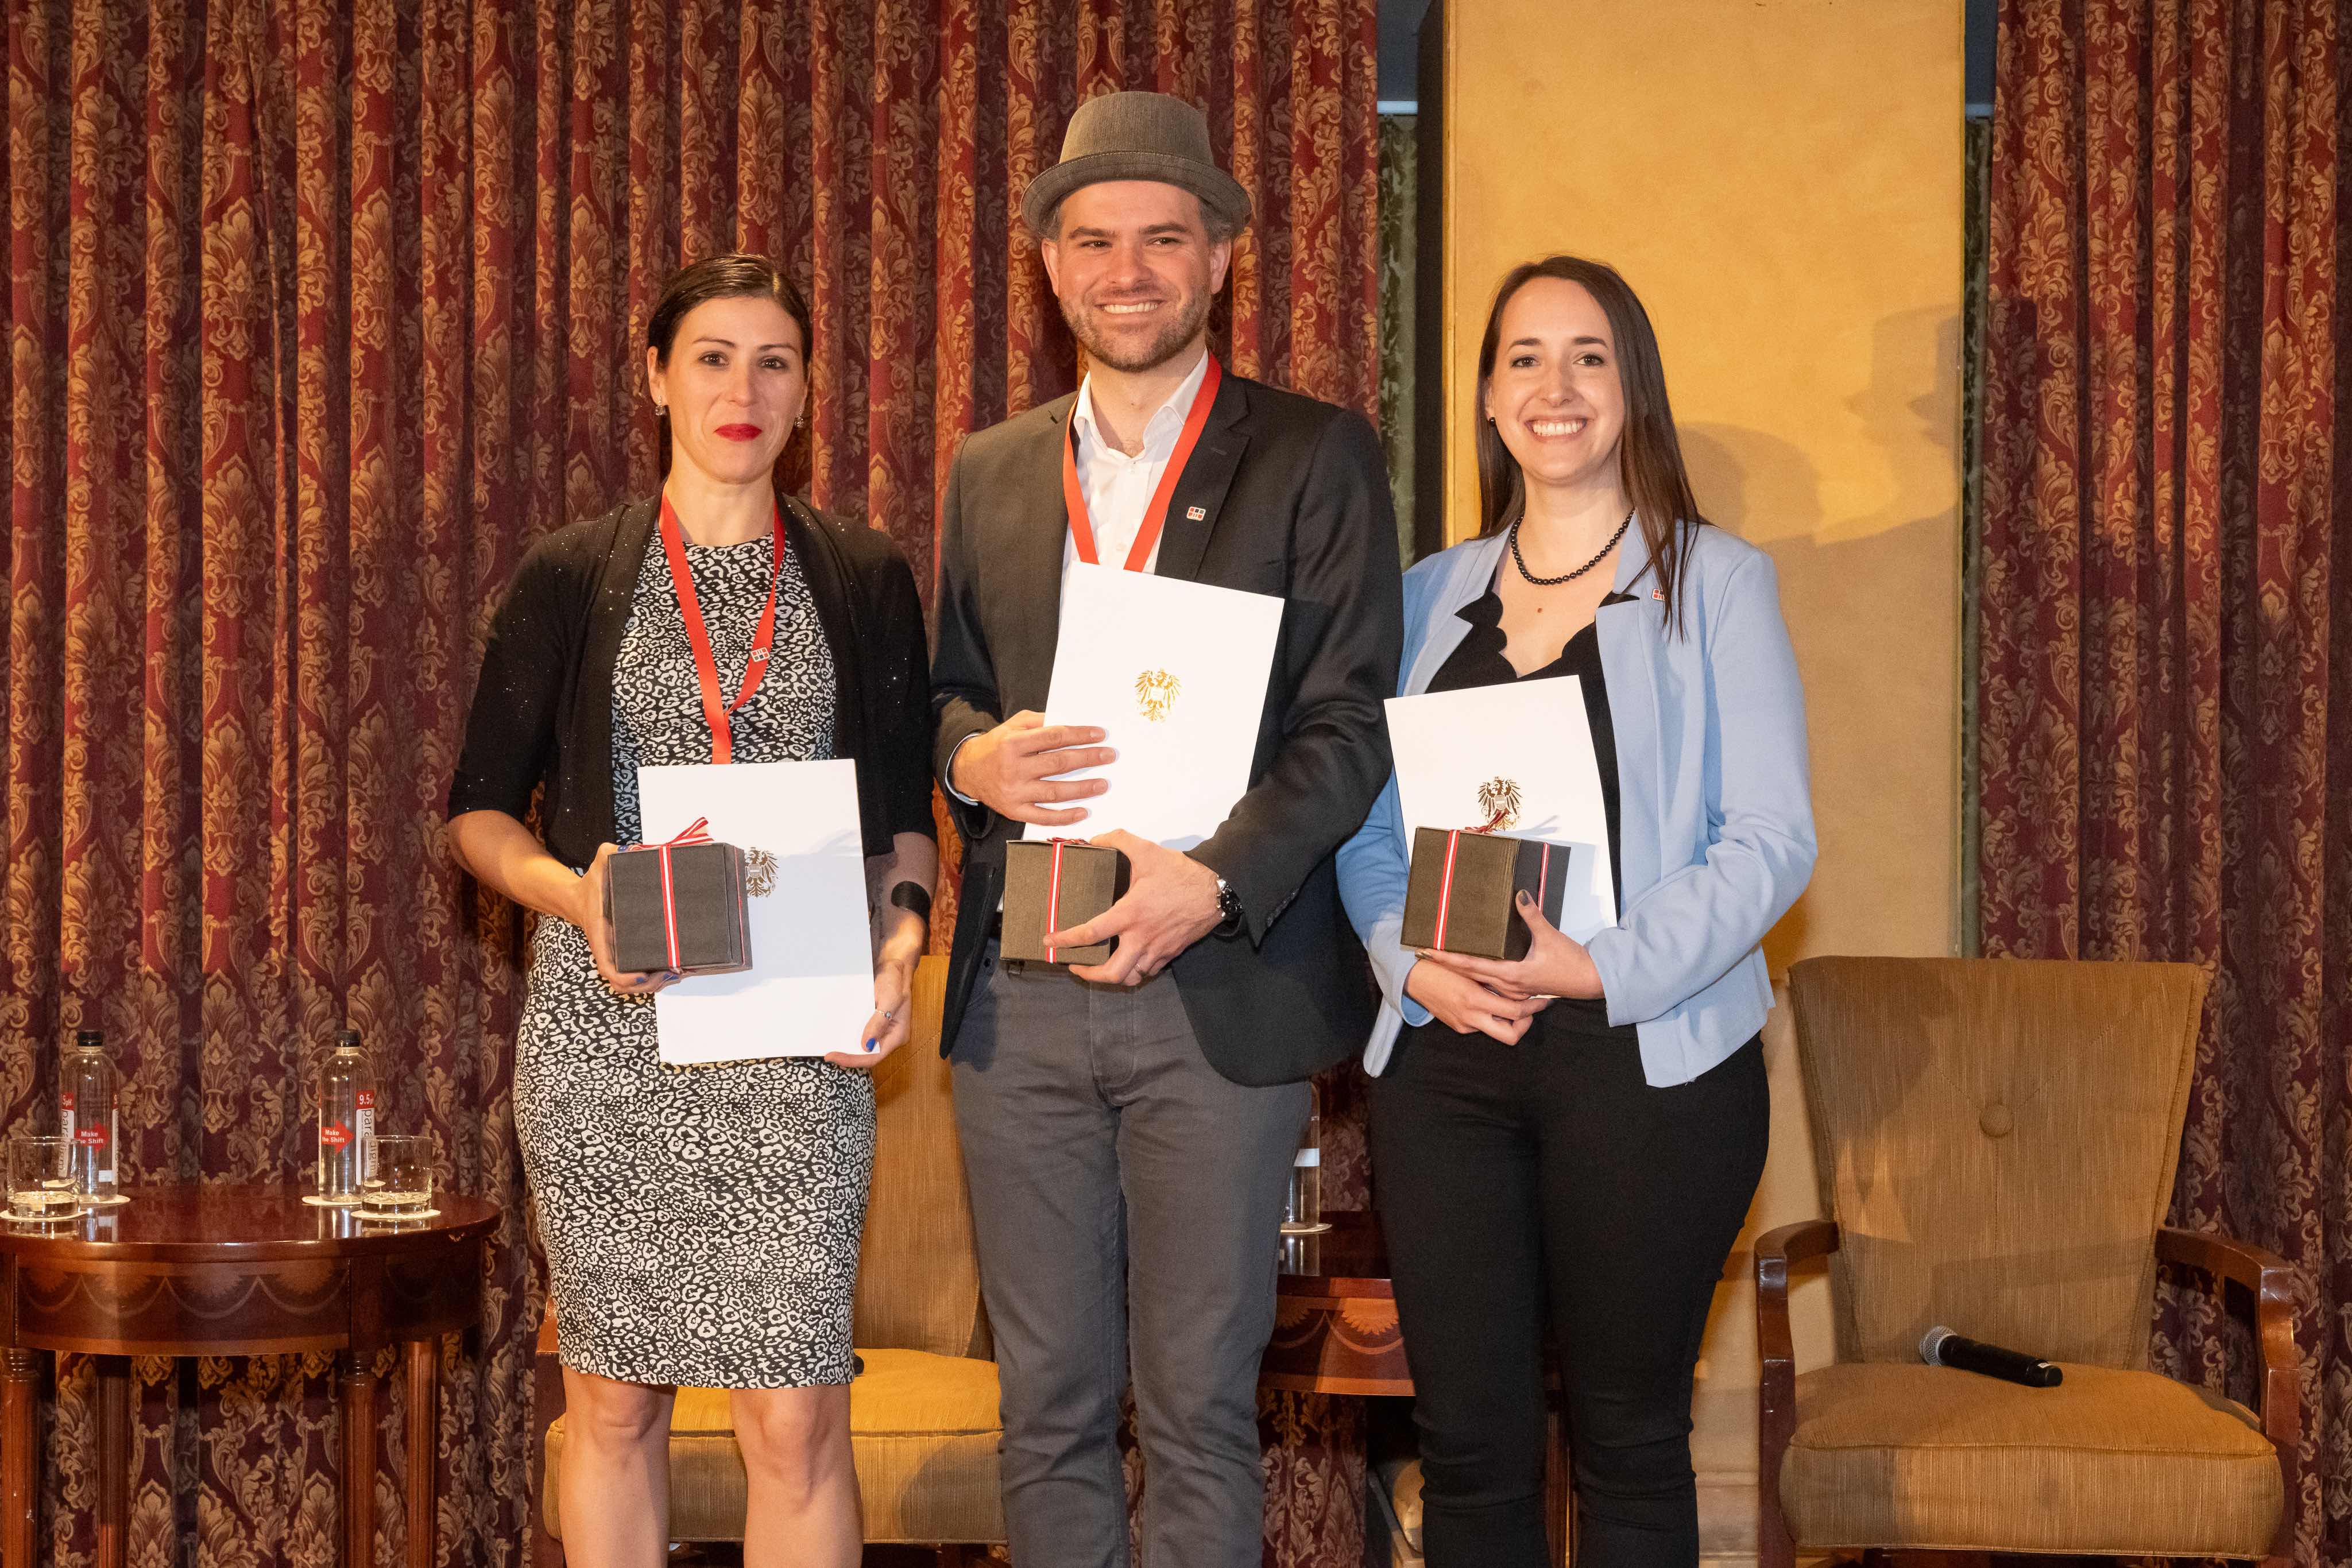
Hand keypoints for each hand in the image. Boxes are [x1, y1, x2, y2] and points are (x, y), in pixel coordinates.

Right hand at [570, 845, 680, 997]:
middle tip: (672, 973)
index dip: (625, 977)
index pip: (607, 967)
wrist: (578, 898)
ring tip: (676, 973)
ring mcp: (616, 954)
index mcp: (601, 935)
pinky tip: (671, 970)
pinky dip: (651, 978)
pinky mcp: (624, 953)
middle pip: (624, 983)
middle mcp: (608, 950)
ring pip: (631, 984)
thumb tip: (628, 849)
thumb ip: (609, 853)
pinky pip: (635, 973)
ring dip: (653, 985)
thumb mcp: (598, 864)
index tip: (644, 974)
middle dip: (648, 984)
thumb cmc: (590, 883)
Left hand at [827, 955, 914, 1068]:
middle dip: (849, 1057)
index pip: (875, 1056)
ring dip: (848, 1048)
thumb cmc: (895, 980)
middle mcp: (889, 1036)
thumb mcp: (889, 999)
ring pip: (863, 1047)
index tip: (835, 1056)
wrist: (894, 966)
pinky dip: (849, 1036)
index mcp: (897, 1035)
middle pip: (868, 1055)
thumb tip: (866, 1045)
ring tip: (830, 1048)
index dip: (854, 1059)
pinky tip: (837, 1035)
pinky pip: (860, 1034)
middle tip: (829, 1055)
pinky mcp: (873, 1023)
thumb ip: (878, 1022)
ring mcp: (881, 1030)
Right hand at [952, 711, 1115, 826]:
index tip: (1099, 735)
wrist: (967, 770)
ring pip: (1054, 792)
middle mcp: (1013, 768)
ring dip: (1082, 788)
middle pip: (1058, 764)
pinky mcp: (1013, 811)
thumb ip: (1039, 722)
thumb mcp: (1012, 725)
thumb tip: (1070, 721)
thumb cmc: (996, 745)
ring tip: (1103, 784)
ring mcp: (1014, 792)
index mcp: (1013, 743)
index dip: (1079, 735)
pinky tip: (1083, 811)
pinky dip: (1065, 817)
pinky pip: (1043, 817)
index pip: (1053, 737)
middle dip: (1087, 759)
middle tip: (1109, 756)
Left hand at [1045, 830, 1222, 985]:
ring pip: (1131, 977)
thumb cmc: (1181, 873)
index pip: (1091, 933)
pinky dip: (1135, 971)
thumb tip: (1095, 839)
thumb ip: (1117, 840)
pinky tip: (1128, 960)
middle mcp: (1141, 937)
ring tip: (1100, 966)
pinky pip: (1149, 971)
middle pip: (1111, 973)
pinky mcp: (1170, 953)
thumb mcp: (1146, 850)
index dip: (1066, 940)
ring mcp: (1157, 949)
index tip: (1050, 942)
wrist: (1216, 891)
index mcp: (1130, 914)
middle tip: (1075, 965)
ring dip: (1112, 976)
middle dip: (1088, 975)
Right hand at [1403, 959, 1552, 1043]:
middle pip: (1511, 1036)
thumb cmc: (1442, 966)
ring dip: (1509, 1021)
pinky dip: (1491, 1017)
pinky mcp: (1460, 1028)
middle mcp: (1471, 1017)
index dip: (1533, 1007)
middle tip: (1532, 1010)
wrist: (1415, 978)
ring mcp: (1465, 1025)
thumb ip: (1492, 978)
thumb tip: (1518, 980)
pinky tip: (1491, 1003)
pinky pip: (1483, 1026)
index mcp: (1475, 999)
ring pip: (1498, 1031)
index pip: (1515, 1012)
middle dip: (1525, 1026)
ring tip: (1514, 1004)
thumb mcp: (1469, 969)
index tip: (1543, 999)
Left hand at [1415, 890, 1603, 1002]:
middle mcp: (1508, 986)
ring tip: (1442, 961)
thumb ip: (1532, 914)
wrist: (1590, 980)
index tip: (1427, 952)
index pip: (1471, 966)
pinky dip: (1478, 977)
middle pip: (1469, 975)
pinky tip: (1471, 971)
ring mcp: (1514, 991)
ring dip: (1461, 972)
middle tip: (1424, 954)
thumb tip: (1519, 894)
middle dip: (1446, 965)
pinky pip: (1493, 985)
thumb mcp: (1550, 935)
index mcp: (1511, 974)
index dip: (1447, 959)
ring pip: (1480, 982)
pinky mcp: (1521, 991)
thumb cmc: (1571, 961)